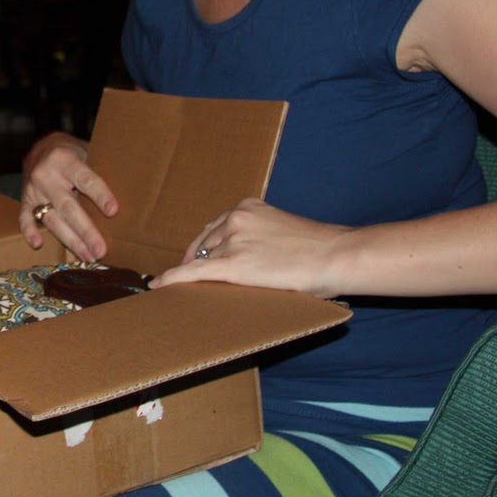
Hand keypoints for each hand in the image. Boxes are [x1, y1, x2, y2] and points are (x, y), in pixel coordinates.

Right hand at [19, 132, 117, 261]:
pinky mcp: (24, 201)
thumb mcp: (86, 150)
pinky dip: (30, 231)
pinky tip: (38, 244)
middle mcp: (46, 175)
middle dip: (86, 231)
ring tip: (88, 256)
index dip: (99, 195)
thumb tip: (130, 188)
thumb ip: (100, 167)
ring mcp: (32, 190)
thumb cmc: (72, 152)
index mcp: (64, 160)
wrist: (40, 148)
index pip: (85, 179)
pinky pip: (24, 218)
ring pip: (51, 219)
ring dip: (70, 240)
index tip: (113, 212)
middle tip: (101, 250)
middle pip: (68, 207)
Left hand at [150, 198, 352, 297]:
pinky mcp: (233, 265)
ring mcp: (233, 241)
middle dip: (197, 260)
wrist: (336, 256)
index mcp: (247, 207)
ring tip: (183, 288)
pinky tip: (160, 286)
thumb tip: (249, 259)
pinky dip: (173, 279)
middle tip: (189, 277)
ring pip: (201, 260)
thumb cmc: (319, 249)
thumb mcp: (282, 231)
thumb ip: (259, 238)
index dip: (204, 248)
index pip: (215, 228)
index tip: (196, 259)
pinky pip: (194, 273)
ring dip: (194, 274)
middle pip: (204, 244)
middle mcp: (235, 218)